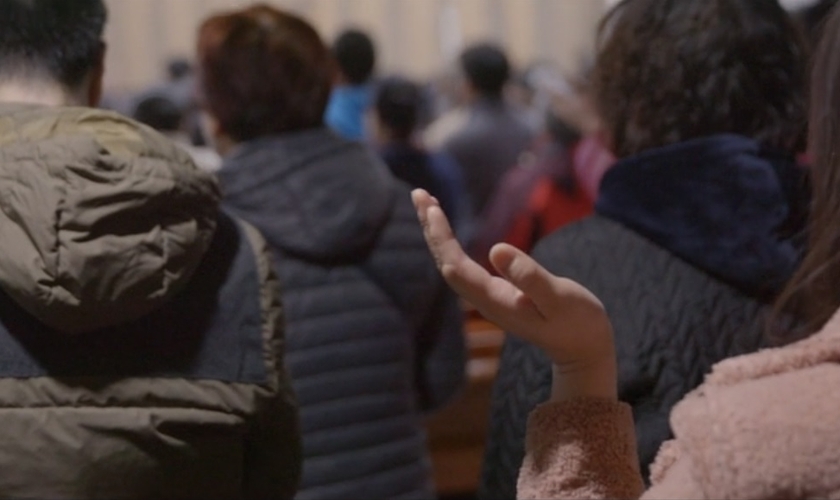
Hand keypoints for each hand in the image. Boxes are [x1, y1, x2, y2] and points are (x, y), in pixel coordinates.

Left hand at [413, 189, 616, 400]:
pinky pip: (464, 265)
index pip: (454, 266)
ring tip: (426, 202)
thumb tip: (496, 250)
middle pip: (446, 262)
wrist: (583, 348)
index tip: (432, 208)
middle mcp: (485, 300)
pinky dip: (452, 242)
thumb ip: (530, 276)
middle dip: (431, 228)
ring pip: (452, 263)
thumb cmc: (577, 322)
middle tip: (419, 193)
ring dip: (438, 233)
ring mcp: (489, 297)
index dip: (441, 237)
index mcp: (495, 300)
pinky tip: (447, 229)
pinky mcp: (497, 293)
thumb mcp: (559, 298)